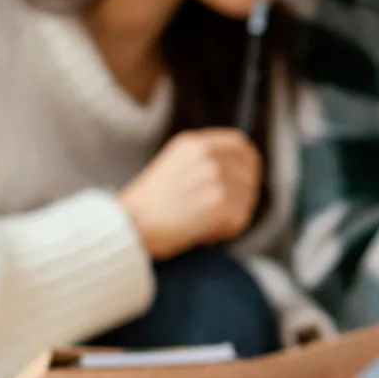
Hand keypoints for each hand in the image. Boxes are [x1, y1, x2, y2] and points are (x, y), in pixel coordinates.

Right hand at [118, 129, 261, 258]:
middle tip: (223, 212)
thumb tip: (242, 169)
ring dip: (231, 215)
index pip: (240, 144)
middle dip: (241, 195)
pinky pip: (240, 219)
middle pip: (249, 173)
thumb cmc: (148, 204)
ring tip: (203, 223)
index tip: (250, 176)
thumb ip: (205, 160)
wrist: (129, 225)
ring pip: (246, 198)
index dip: (249, 162)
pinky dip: (225, 231)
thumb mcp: (174, 164)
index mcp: (194, 143)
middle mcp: (207, 156)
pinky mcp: (219, 204)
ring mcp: (215, 179)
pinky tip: (202, 233)